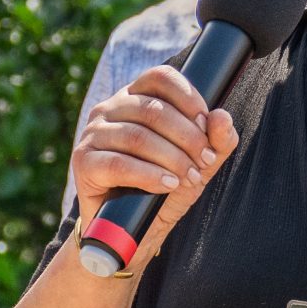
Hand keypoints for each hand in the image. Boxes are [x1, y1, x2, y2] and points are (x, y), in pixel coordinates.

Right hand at [68, 63, 239, 270]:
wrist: (131, 229)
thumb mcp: (197, 164)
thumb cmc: (163, 188)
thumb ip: (216, 141)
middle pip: (153, 110)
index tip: (206, 125)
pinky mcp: (84, 162)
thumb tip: (222, 117)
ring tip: (189, 177)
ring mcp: (93, 134)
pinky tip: (167, 184)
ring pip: (138, 137)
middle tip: (205, 161)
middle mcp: (109, 109)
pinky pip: (119, 163)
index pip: (160, 78)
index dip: (188, 98)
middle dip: (187, 137)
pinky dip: (149, 174)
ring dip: (172, 158)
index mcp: (134, 98)